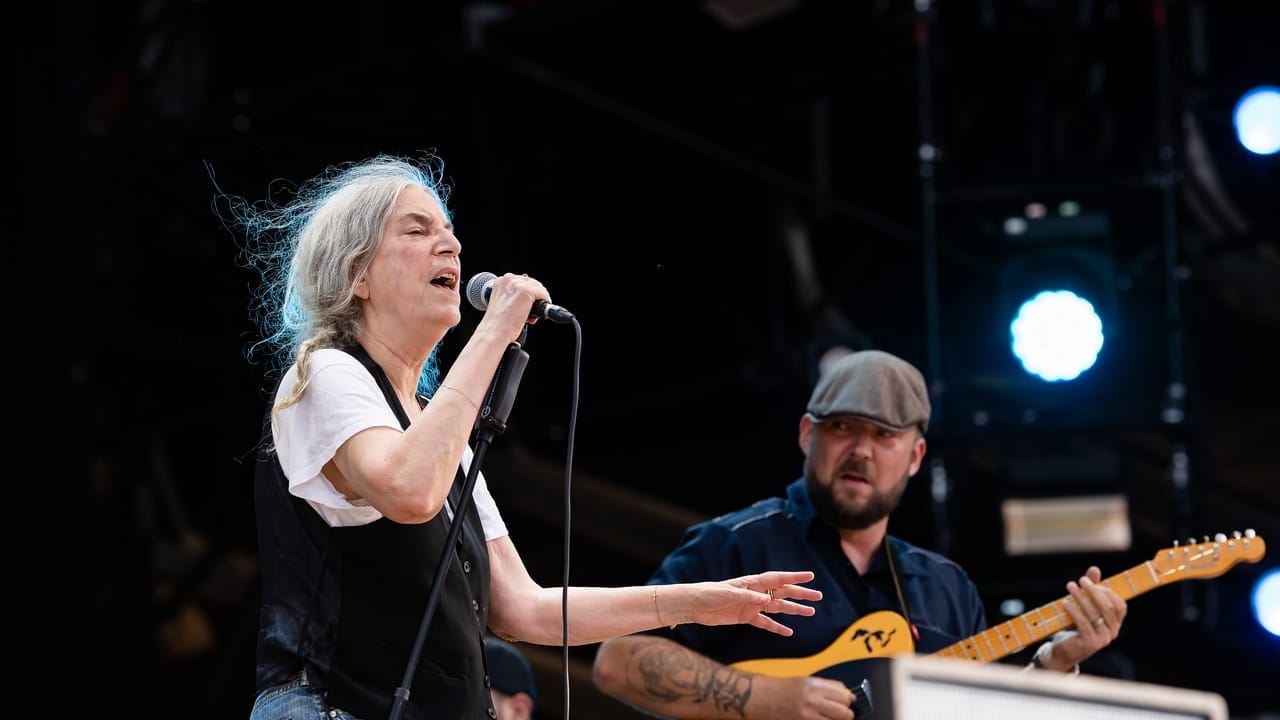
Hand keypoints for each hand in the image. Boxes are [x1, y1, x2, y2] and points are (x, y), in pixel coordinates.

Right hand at [481, 273, 549, 334]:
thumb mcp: (503, 304)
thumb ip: (513, 297)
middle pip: (533, 284)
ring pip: (539, 289)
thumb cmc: (497, 324)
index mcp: (501, 281)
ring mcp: (517, 284)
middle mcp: (508, 279)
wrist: (494, 333)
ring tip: (529, 318)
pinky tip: (534, 316)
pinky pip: (543, 295)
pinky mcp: (526, 291)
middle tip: (527, 316)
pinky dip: (543, 306)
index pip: (523, 282)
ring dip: (538, 303)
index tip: (525, 308)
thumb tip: (528, 299)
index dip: (527, 297)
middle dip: (534, 299)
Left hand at [682, 570, 820, 635]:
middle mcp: (755, 592)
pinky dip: (777, 628)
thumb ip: (748, 596)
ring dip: (794, 610)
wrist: (693, 606)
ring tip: (811, 613)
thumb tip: (767, 600)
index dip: (794, 576)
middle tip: (819, 596)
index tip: (811, 575)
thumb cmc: (708, 594)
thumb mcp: (727, 594)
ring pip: (778, 608)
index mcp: (752, 582)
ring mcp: (752, 605)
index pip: (777, 578)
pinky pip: (765, 623)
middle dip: (801, 594)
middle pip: (782, 592)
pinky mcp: (746, 617)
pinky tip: (789, 633)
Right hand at [757, 675, 855, 719]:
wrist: (762, 698)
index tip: (846, 702)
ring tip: (831, 718)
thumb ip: (827, 686)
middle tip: (842, 713)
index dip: (847, 700)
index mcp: (815, 686)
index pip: (844, 696)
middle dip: (846, 714)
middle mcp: (813, 701)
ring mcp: (808, 717)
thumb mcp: (806, 681)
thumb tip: (847, 694)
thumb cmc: (782, 689)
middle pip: (844, 712)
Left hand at [1049, 566, 1127, 669]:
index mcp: (1115, 623)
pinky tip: (1065, 602)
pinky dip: (1074, 610)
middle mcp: (1112, 632)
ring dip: (1081, 597)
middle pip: (1108, 607)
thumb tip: (1094, 569)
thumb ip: (1091, 589)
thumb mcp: (1084, 607)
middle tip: (1081, 580)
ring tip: (1070, 586)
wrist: (1064, 651)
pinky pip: (1083, 623)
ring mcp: (1103, 639)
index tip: (1092, 582)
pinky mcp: (1090, 643)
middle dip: (1095, 591)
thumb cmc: (1075, 626)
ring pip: (1095, 614)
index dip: (1107, 592)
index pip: (1120, 605)